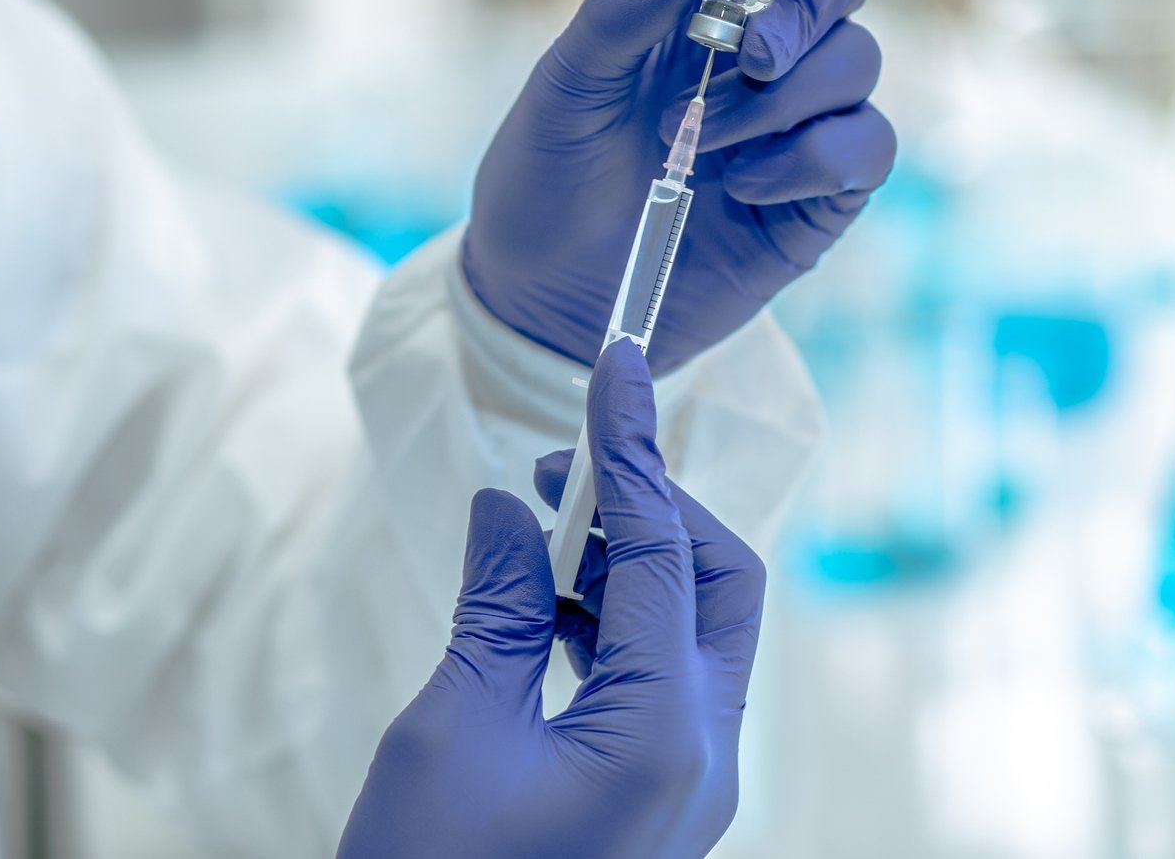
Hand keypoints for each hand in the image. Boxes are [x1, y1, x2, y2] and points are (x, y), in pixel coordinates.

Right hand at [337, 341, 762, 858]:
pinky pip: (664, 687)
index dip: (634, 446)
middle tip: (565, 474)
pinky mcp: (659, 811)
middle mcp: (707, 763)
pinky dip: (614, 629)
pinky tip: (539, 613)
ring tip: (537, 537)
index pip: (669, 549)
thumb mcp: (451, 729)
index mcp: (669, 737)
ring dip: (628, 569)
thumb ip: (494, 605)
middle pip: (723, 588)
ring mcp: (691, 793)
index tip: (614, 363)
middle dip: (655, 511)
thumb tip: (505, 508)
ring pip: (697, 637)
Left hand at [462, 0, 895, 371]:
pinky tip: (744, 187)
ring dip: (784, 96)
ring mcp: (797, 120)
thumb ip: (624, 8)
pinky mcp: (819, 194)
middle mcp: (762, 48)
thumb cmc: (547, 179)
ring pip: (858, 61)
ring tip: (702, 141)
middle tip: (746, 53)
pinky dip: (813, 157)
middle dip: (802, 12)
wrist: (545, 301)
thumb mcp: (564, 86)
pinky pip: (869, 145)